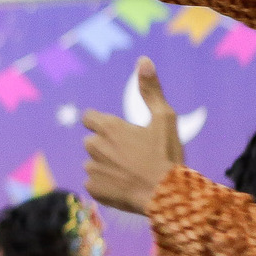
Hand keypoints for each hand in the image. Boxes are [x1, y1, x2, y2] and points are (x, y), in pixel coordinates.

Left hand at [82, 58, 184, 215]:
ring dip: (107, 166)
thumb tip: (143, 60)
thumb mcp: (164, 118)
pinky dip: (106, 184)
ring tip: (131, 172)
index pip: (88, 117)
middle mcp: (94, 146)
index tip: (116, 131)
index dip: (100, 122)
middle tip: (132, 155)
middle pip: (93, 141)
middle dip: (107, 146)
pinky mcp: (93, 189)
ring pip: (94, 163)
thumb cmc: (166, 154)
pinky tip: (125, 186)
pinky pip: (95, 183)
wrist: (166, 195)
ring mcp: (91, 169)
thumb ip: (150, 90)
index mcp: (108, 127)